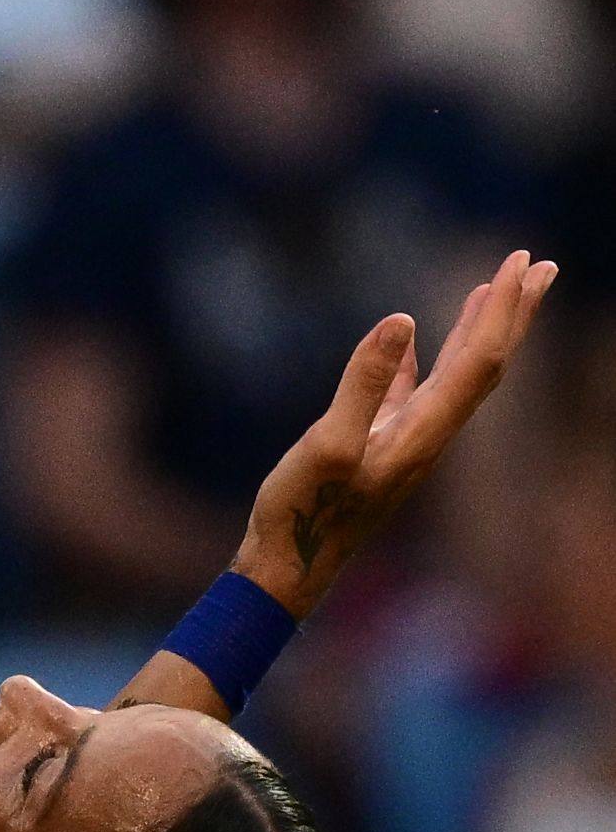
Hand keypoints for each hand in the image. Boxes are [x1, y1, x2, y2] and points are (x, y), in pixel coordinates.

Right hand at [235, 250, 555, 621]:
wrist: (288, 570)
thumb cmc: (303, 515)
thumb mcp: (328, 445)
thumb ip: (364, 383)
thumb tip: (401, 319)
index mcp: (423, 434)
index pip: (480, 361)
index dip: (503, 310)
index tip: (521, 261)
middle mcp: (428, 437)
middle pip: (486, 365)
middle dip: (514, 314)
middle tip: (542, 264)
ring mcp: (404, 442)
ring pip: (457, 375)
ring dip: (480, 330)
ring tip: (493, 290)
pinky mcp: (377, 446)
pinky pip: (414, 389)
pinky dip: (426, 356)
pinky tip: (413, 337)